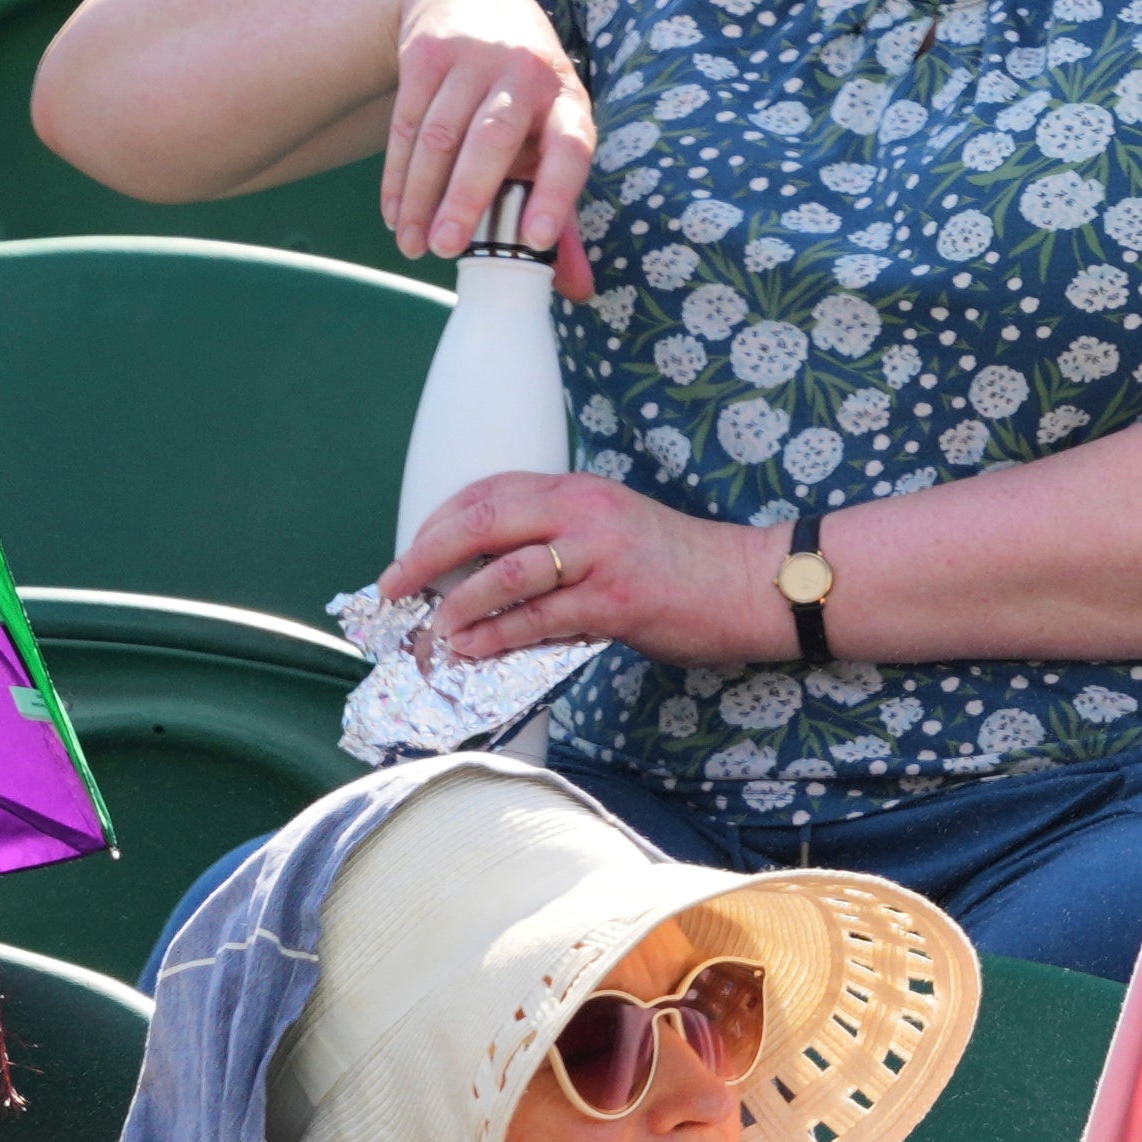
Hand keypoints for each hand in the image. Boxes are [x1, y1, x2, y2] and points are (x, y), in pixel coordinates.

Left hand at [379, 470, 772, 665]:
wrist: (749, 584)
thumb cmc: (679, 565)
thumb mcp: (613, 529)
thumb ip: (558, 540)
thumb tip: (493, 575)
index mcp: (577, 490)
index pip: (489, 491)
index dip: (438, 521)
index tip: (411, 553)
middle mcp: (583, 511)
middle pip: (481, 520)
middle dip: (425, 555)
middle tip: (392, 586)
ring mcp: (599, 554)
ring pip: (506, 572)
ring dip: (459, 605)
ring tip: (433, 632)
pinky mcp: (616, 601)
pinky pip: (541, 619)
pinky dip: (500, 637)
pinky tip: (476, 651)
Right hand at [385, 0, 601, 279]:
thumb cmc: (518, 87)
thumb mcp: (547, 130)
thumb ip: (560, 206)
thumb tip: (577, 289)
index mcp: (566, 99)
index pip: (570, 148)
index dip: (554, 194)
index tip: (535, 241)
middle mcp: (525, 71)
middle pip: (492, 141)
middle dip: (466, 199)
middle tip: (446, 250)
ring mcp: (474, 56)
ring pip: (440, 137)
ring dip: (422, 196)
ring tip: (414, 244)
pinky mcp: (427, 52)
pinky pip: (406, 123)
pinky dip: (398, 174)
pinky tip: (396, 212)